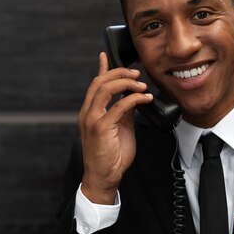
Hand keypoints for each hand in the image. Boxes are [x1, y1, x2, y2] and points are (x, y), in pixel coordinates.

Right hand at [77, 52, 152, 203]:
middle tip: (136, 73)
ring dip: (126, 83)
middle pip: (100, 82)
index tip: (106, 55)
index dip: (102, 68)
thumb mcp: (120, 128)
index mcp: (89, 112)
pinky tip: (145, 98)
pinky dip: (134, 98)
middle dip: (119, 72)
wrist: (104, 178)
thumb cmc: (111, 157)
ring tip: (141, 85)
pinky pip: (119, 106)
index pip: (95, 84)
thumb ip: (123, 111)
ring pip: (106, 89)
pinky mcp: (101, 128)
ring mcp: (92, 120)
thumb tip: (133, 97)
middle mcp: (87, 113)